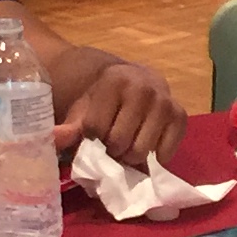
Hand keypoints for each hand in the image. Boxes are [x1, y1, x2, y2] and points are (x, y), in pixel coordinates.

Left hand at [57, 61, 184, 161]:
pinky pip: (166, 151)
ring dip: (131, 155)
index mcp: (114, 80)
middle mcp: (143, 87)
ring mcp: (164, 101)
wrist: (134, 82)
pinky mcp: (180, 115)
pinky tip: (147, 145)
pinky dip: (155, 156)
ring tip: (127, 144)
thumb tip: (56, 139)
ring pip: (140, 151)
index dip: (91, 137)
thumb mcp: (82, 109)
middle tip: (110, 142)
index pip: (95, 128)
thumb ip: (67, 127)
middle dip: (111, 149)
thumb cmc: (103, 102)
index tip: (93, 132)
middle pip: (118, 142)